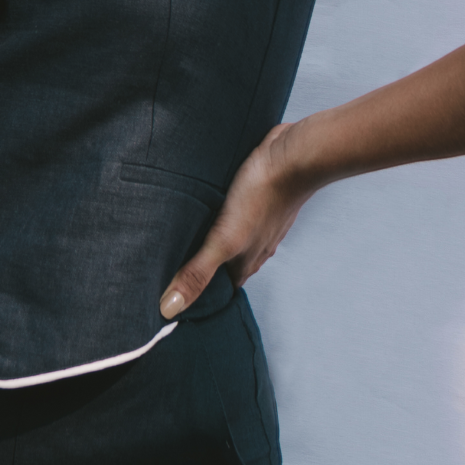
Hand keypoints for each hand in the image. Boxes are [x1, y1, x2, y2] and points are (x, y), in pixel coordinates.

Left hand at [158, 125, 314, 319]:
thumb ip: (198, 272)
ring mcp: (259, 222)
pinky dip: (220, 215)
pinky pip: (236, 214)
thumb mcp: (224, 239)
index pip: (221, 291)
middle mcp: (255, 246)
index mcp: (246, 262)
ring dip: (210, 240)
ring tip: (182, 235)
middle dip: (201, 268)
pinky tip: (208, 205)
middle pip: (225, 266)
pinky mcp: (258, 197)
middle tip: (169, 266)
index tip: (173, 296)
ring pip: (231, 239)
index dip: (200, 297)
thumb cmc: (262, 195)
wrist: (295, 155)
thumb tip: (170, 309)